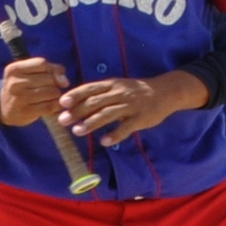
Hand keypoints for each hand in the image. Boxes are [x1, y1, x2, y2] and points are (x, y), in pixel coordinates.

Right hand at [0, 56, 68, 127]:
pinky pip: (50, 106)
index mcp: (14, 69)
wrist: (2, 107)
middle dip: (55, 84)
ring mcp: (19, 98)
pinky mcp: (26, 112)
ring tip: (50, 97)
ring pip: (52, 92)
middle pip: (49, 78)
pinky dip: (56, 105)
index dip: (54, 70)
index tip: (56, 77)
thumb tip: (64, 80)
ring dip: (56, 95)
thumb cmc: (20, 87)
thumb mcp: (26, 73)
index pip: (42, 64)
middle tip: (51, 89)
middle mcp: (15, 83)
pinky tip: (52, 105)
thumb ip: (48, 69)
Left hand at [59, 70, 207, 145]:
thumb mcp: (117, 86)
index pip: (90, 88)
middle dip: (78, 111)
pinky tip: (105, 141)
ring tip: (77, 131)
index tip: (61, 103)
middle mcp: (119, 93)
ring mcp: (131, 106)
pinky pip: (126, 127)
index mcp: (112, 84)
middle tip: (63, 120)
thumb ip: (99, 93)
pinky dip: (115, 134)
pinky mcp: (141, 118)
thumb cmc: (135, 91)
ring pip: (108, 114)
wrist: (164, 92)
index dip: (75, 95)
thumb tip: (74, 102)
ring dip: (91, 123)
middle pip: (96, 102)